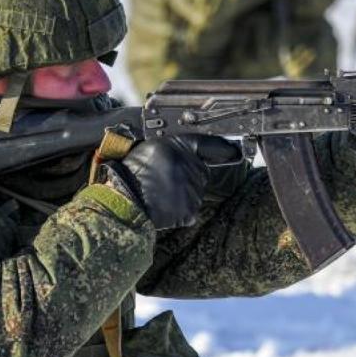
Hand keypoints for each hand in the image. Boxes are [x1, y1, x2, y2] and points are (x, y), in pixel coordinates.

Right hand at [101, 135, 239, 229]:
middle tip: (166, 180)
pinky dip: (180, 211)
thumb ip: (174, 148)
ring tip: (160, 194)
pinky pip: (190, 210)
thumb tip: (190, 153)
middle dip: (189, 176)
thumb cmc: (131, 173)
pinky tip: (164, 207)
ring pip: (195, 192)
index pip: (208, 145)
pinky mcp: (190, 210)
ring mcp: (192, 189)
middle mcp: (191, 166)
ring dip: (183, 194)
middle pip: (200, 172)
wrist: (123, 200)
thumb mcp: (151, 147)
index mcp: (180, 147)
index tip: (232, 151)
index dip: (221, 148)